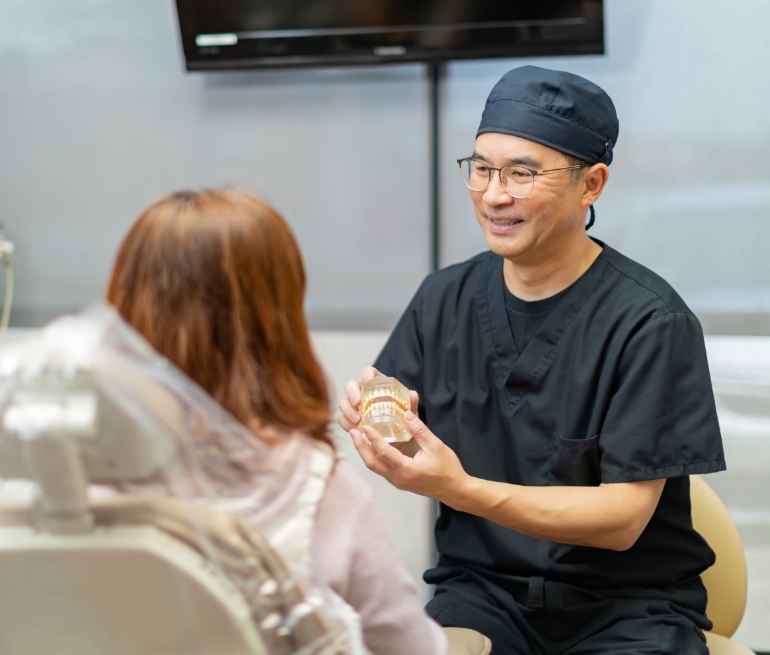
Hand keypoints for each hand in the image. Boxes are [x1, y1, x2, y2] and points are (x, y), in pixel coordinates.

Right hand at [337, 366, 418, 433]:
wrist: (398, 439)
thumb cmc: (402, 420)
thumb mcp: (409, 412)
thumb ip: (411, 403)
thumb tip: (412, 395)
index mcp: (377, 385)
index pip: (368, 373)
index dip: (366, 374)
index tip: (367, 380)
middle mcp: (363, 393)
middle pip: (350, 385)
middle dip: (352, 393)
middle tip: (358, 403)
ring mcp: (354, 407)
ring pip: (344, 403)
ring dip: (348, 411)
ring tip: (358, 421)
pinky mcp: (350, 421)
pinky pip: (342, 420)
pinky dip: (346, 424)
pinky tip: (354, 429)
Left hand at [350, 409, 469, 505]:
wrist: (455, 490)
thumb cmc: (448, 470)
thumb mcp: (436, 446)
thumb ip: (420, 430)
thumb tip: (406, 413)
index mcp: (407, 470)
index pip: (384, 453)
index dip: (373, 439)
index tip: (365, 427)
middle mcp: (399, 478)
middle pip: (372, 463)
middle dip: (360, 447)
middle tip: (353, 431)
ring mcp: (398, 481)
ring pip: (375, 467)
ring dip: (365, 452)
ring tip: (358, 437)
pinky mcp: (400, 481)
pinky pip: (382, 468)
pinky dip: (374, 457)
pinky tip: (373, 446)